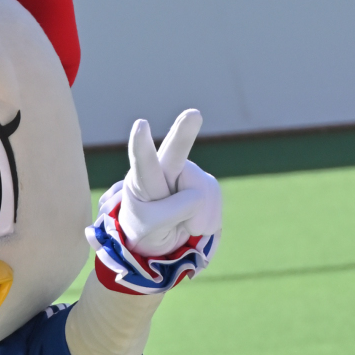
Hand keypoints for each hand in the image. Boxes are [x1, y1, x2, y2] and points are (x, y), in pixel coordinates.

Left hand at [116, 109, 221, 257]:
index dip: (142, 147)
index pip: (144, 165)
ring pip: (201, 195)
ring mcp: (189, 175)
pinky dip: (207, 223)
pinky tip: (194, 224)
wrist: (163, 239)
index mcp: (143, 181)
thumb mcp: (149, 229)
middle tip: (193, 115)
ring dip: (195, 220)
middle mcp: (165, 169)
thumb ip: (170, 212)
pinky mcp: (207, 185)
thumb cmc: (147, 230)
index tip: (140, 124)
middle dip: (183, 133)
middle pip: (175, 152)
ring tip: (181, 225)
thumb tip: (198, 197)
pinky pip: (214, 206)